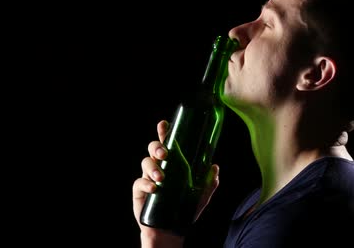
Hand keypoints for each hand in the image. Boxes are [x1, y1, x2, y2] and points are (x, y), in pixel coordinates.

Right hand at [132, 120, 219, 245]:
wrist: (171, 230)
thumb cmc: (184, 209)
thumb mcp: (201, 196)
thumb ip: (209, 182)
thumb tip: (214, 167)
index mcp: (172, 164)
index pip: (167, 143)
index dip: (164, 132)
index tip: (164, 124)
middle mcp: (159, 167)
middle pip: (153, 148)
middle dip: (157, 146)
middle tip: (165, 153)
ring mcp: (147, 178)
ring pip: (145, 162)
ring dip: (153, 167)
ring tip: (161, 177)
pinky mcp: (140, 191)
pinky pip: (139, 182)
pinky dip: (146, 183)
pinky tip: (155, 188)